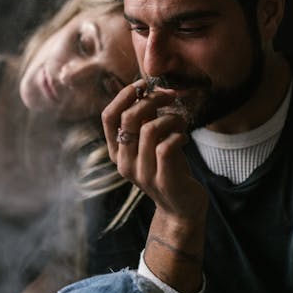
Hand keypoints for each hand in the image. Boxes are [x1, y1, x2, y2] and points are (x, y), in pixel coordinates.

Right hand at [103, 80, 208, 291]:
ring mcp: (142, 174)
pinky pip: (166, 147)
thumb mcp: (151, 144)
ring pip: (149, 129)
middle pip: (128, 118)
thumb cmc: (168, 169)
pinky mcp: (163, 181)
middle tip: (170, 96)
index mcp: (116, 152)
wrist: (182, 208)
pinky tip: (184, 138)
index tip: (143, 84)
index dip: (123, 95)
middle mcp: (124, 163)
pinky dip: (178, 135)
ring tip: (180, 122)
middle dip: (151, 100)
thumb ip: (144, 122)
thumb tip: (145, 89)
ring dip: (170, 118)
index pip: (108, 117)